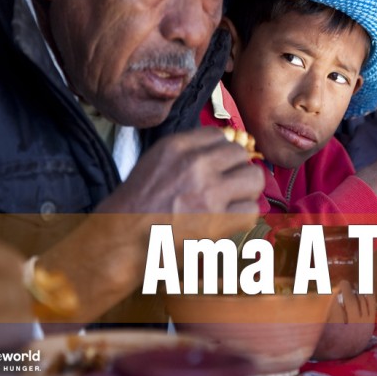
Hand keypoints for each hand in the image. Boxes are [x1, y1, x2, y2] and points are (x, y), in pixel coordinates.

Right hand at [100, 127, 263, 237]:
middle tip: (227, 187)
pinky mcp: (219, 220)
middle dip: (236, 170)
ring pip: (254, 178)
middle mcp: (196, 164)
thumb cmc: (135, 206)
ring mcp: (210, 191)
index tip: (219, 166)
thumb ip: (187, 152)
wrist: (121, 240)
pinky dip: (243, 218)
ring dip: (246, 191)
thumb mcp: (155, 162)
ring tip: (232, 202)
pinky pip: (252, 210)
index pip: (220, 135)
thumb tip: (222, 150)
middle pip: (241, 154)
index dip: (222, 153)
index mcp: (177, 146)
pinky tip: (228, 221)